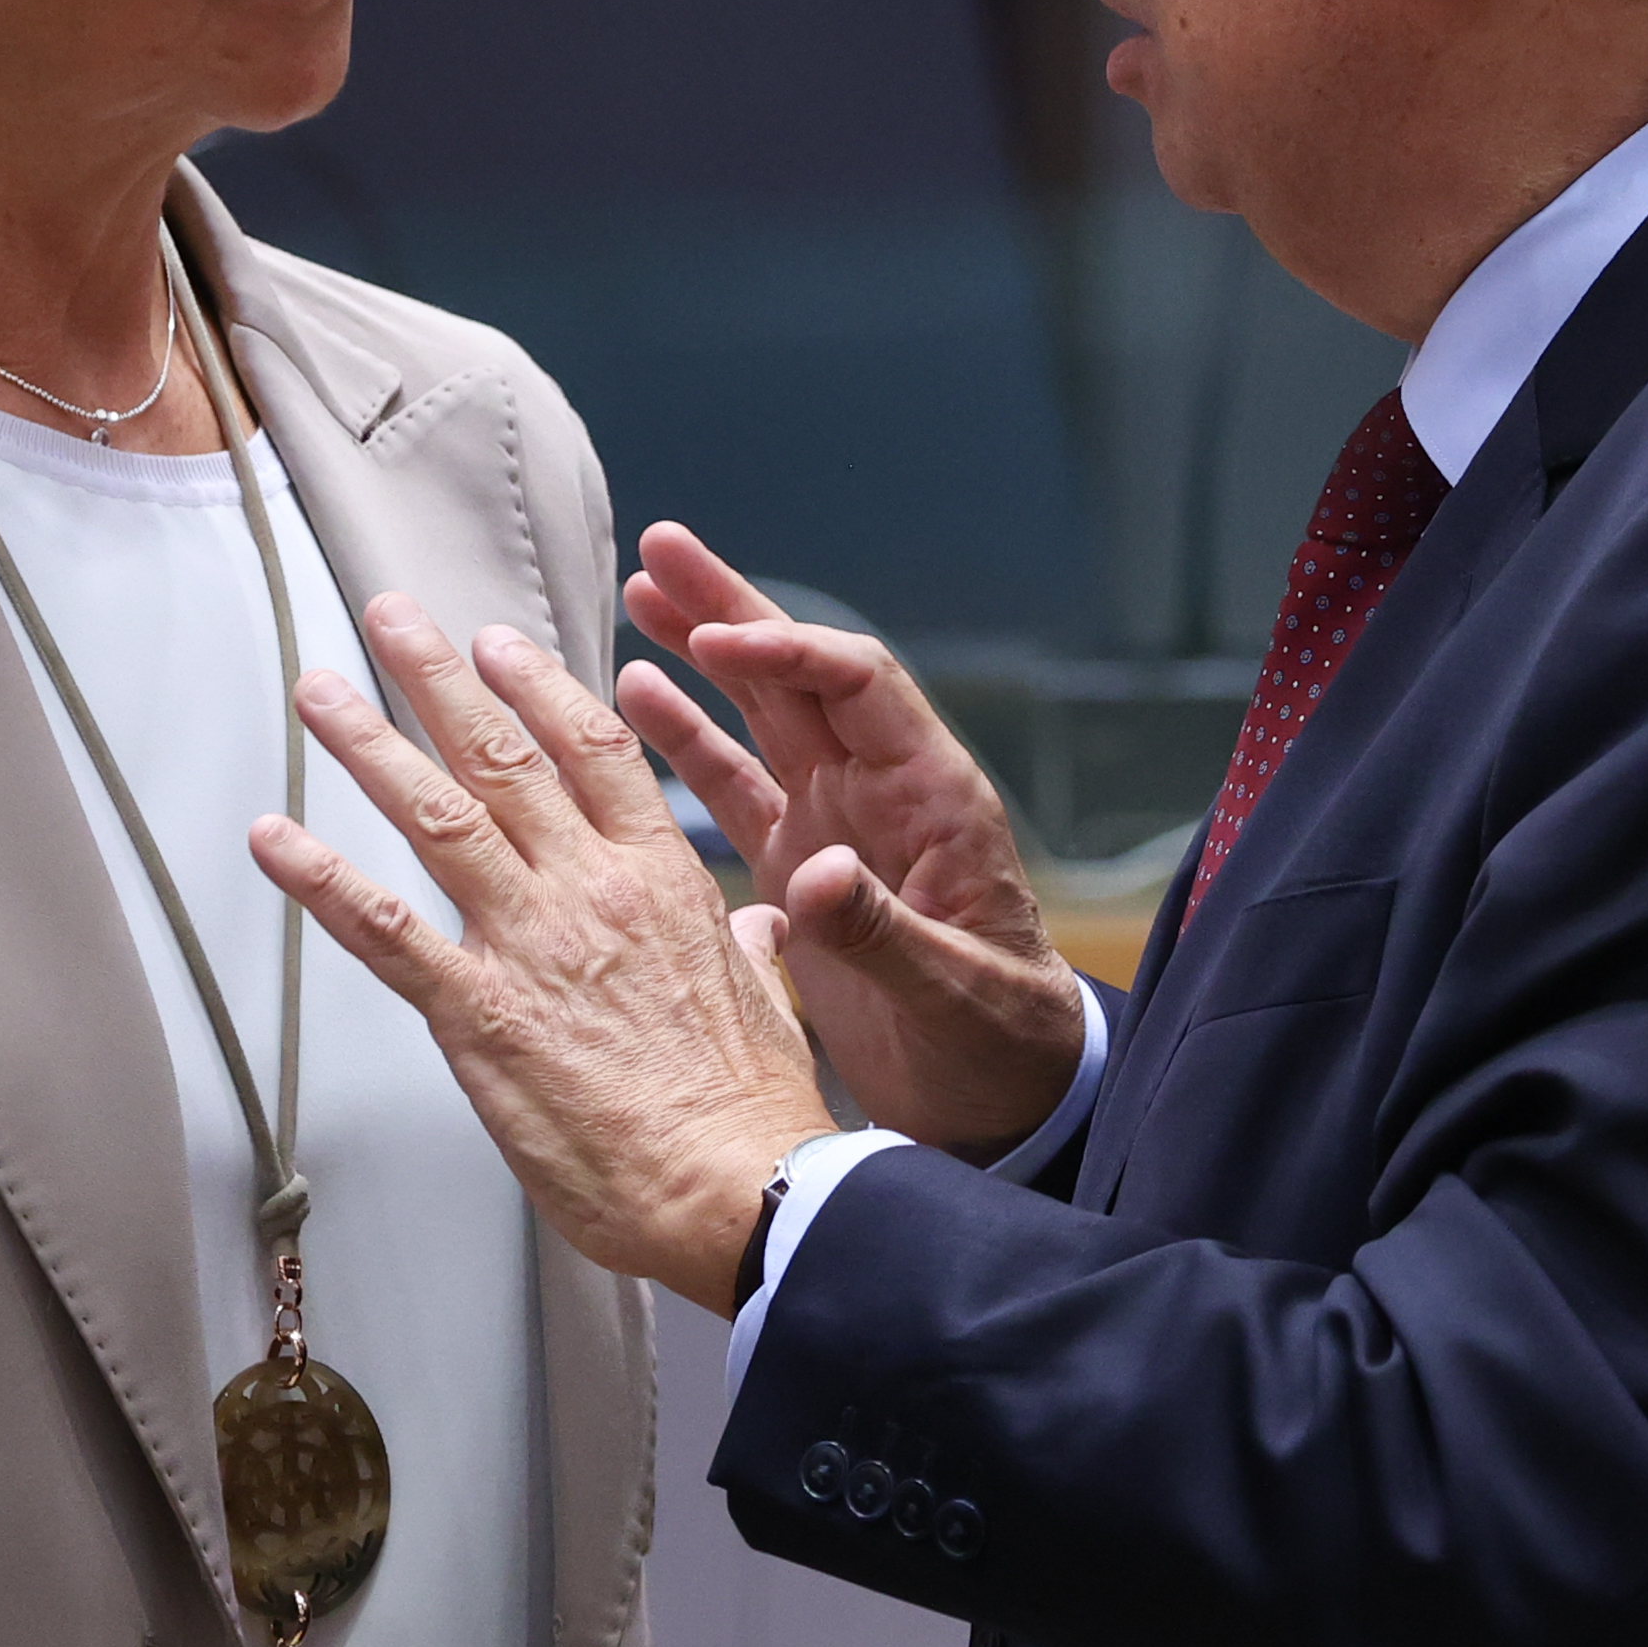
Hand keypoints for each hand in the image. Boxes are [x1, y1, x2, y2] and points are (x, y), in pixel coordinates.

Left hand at [248, 596, 840, 1314]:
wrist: (740, 1189)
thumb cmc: (754, 1112)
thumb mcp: (771, 1005)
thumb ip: (751, 950)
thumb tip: (761, 927)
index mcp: (661, 881)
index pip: (593, 752)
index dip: (539, 688)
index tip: (498, 644)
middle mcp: (590, 891)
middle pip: (503, 757)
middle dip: (437, 680)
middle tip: (389, 619)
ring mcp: (531, 946)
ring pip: (439, 817)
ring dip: (369, 746)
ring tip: (319, 692)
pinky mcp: (480, 1015)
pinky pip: (384, 933)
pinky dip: (321, 881)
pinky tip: (273, 841)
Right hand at [619, 523, 1086, 1157]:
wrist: (1010, 1099)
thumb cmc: (1002, 1043)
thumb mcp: (952, 994)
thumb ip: (883, 933)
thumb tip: (817, 875)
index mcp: (933, 801)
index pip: (858, 687)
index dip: (789, 650)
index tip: (716, 634)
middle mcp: (883, 793)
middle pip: (803, 673)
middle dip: (735, 608)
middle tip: (665, 547)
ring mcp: (837, 824)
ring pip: (764, 715)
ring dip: (705, 654)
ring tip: (640, 593)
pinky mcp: (801, 868)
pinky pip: (738, 786)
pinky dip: (688, 741)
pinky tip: (637, 696)